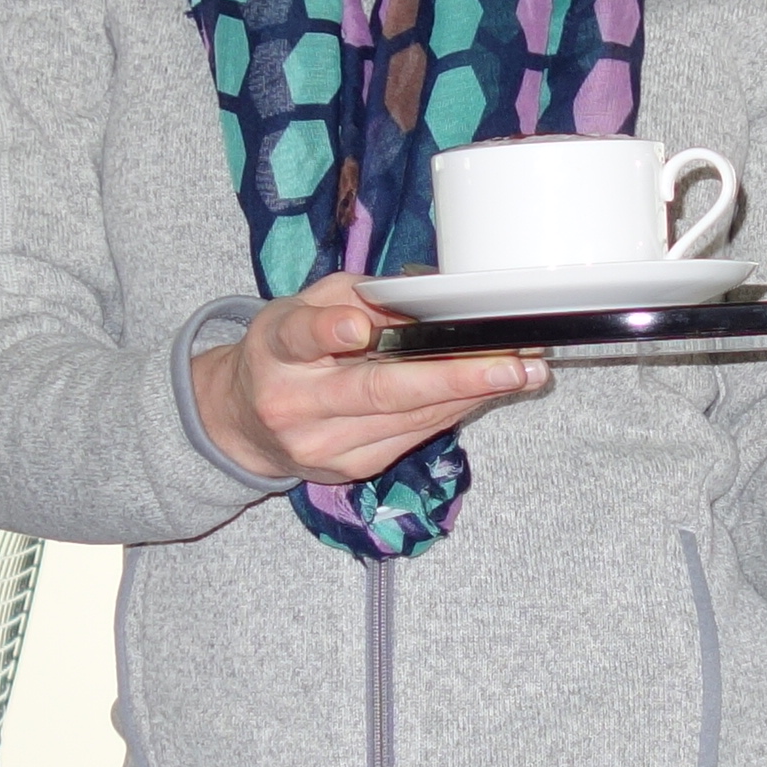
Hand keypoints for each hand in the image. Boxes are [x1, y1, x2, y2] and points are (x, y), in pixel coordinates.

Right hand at [194, 274, 548, 485]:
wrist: (244, 422)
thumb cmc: (284, 351)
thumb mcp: (304, 307)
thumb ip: (358, 298)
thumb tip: (430, 297)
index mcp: (277, 349)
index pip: (300, 338)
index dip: (330, 333)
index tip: (359, 328)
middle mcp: (296, 404)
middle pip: (377, 393)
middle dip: (451, 378)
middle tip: (509, 364)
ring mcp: (324, 446)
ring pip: (409, 419)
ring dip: (471, 395)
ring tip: (521, 371)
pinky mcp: (351, 469)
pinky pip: (414, 435)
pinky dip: (453, 410)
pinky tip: (486, 391)